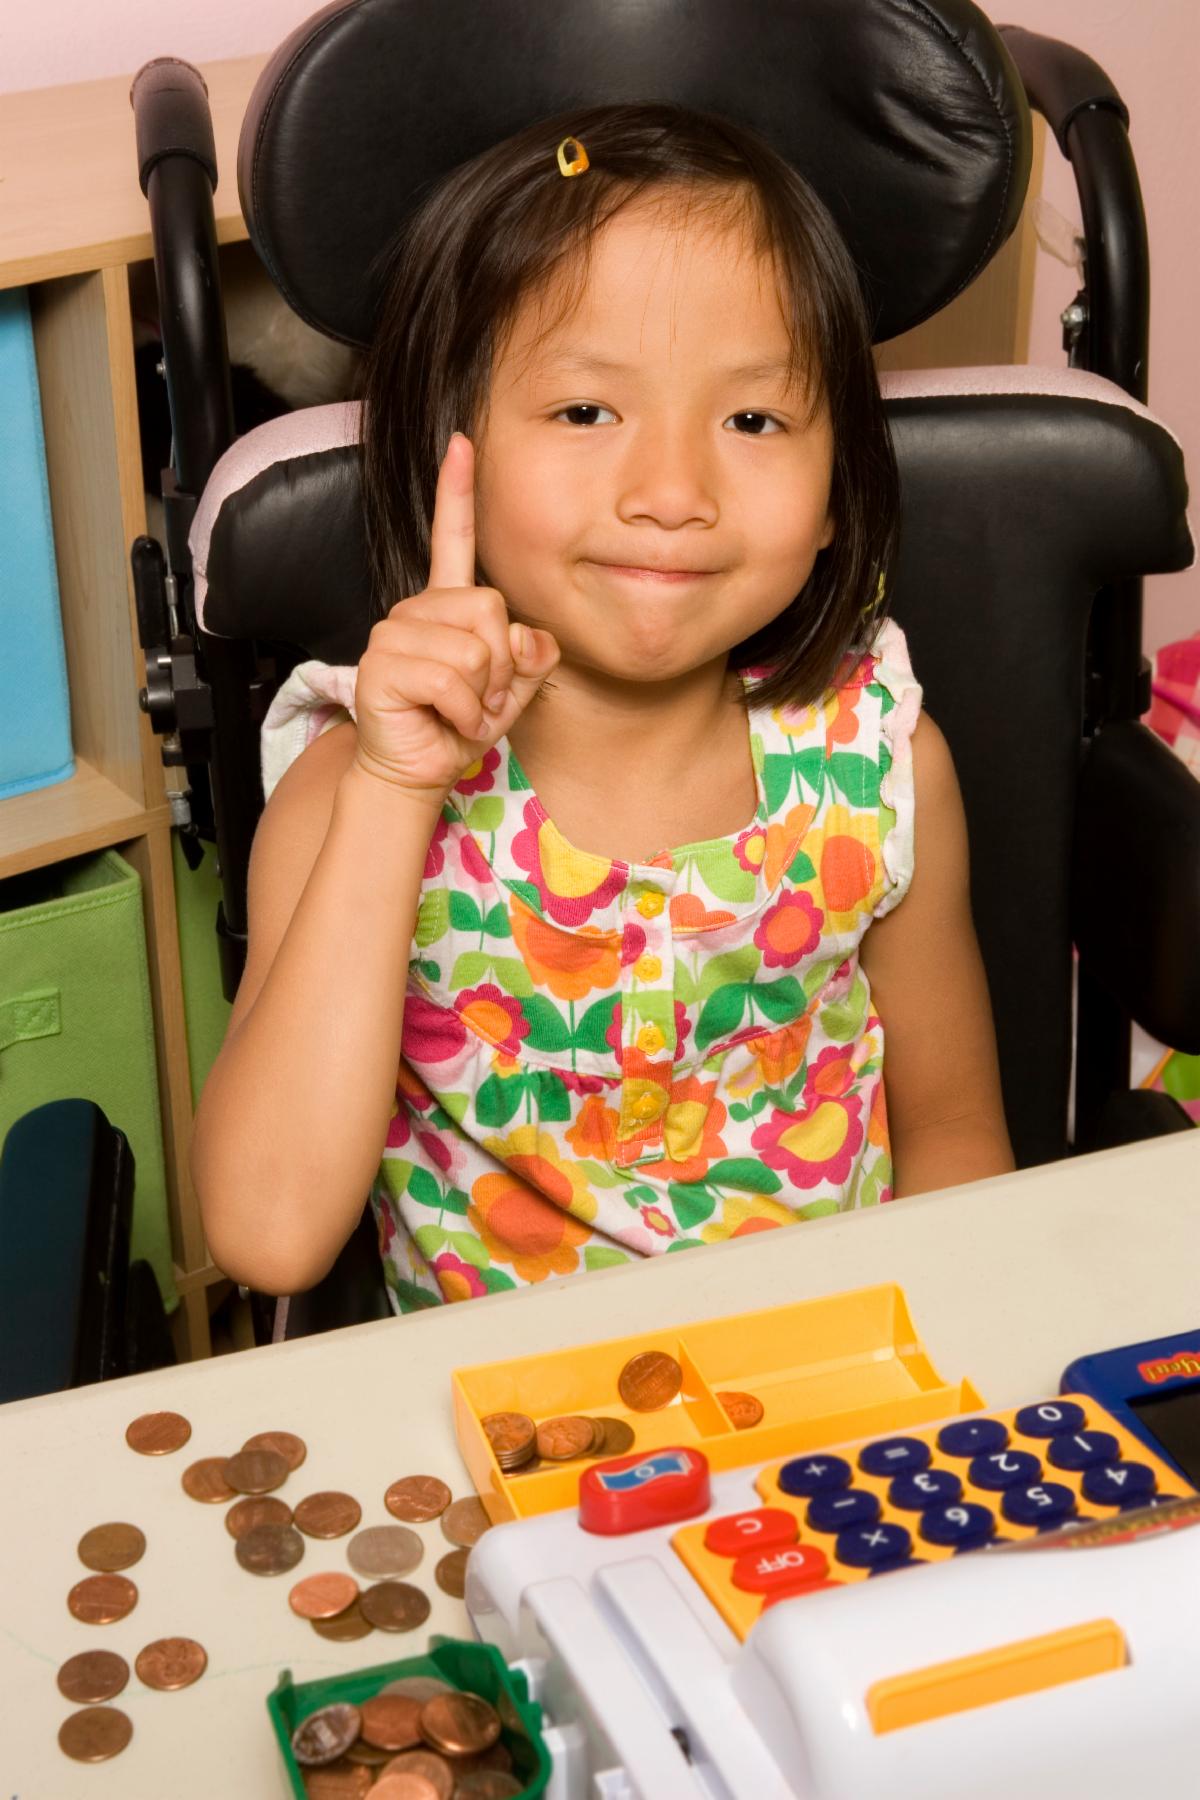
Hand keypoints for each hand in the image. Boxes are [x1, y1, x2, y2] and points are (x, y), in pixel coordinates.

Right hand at [352, 433, 559, 801]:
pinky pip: (452, 680)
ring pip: (475, 649)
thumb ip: (531, 657)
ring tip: (459, 710)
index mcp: (446, 605)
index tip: (461, 442)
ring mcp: (394, 633)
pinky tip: (446, 720)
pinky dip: (464, 712)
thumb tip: (531, 637)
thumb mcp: (512, 690)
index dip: (457, 492)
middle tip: (478, 696)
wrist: (416, 771)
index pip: (453, 538)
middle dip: (500, 666)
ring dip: (482, 695)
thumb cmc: (458, 726)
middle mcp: (417, 610)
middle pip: (490, 609)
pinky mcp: (381, 665)